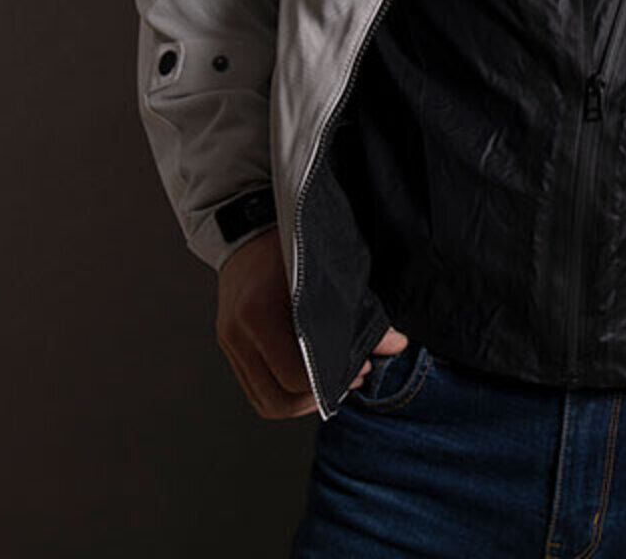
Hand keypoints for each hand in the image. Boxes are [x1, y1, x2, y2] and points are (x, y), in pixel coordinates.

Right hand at [215, 227, 410, 416]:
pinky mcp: (230, 346)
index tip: (359, 370)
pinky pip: (256, 389)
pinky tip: (309, 379)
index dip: (331, 382)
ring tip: (332, 383)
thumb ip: (360, 308)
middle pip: (279, 399)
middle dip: (318, 399)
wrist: (246, 222)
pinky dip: (283, 393)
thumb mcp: (329, 269)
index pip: (295, 376)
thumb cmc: (290, 241)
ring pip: (266, 401)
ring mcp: (230, 343)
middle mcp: (239, 334)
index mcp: (259, 313)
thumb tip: (396, 344)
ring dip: (301, 402)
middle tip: (350, 381)